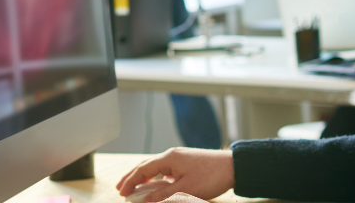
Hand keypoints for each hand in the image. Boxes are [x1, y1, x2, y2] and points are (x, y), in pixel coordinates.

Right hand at [117, 148, 233, 202]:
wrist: (233, 167)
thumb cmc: (211, 176)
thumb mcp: (185, 190)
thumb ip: (163, 195)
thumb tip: (145, 200)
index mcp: (169, 159)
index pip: (143, 169)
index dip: (130, 181)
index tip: (122, 192)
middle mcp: (172, 155)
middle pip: (146, 166)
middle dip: (132, 177)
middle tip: (121, 188)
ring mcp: (179, 158)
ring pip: (155, 167)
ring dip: (144, 177)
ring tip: (135, 187)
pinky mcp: (186, 163)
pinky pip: (165, 169)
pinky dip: (156, 177)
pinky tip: (155, 184)